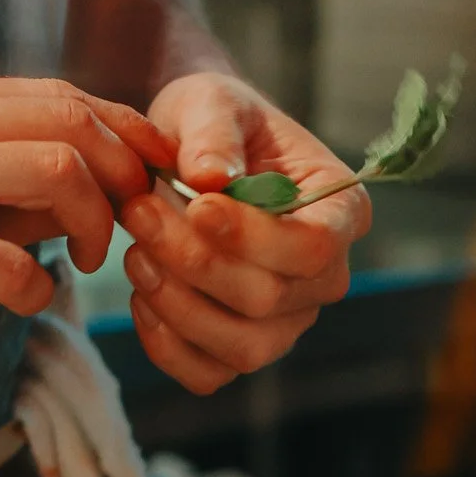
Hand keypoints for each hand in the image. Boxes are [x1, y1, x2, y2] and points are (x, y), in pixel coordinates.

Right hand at [0, 73, 172, 400]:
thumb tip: (123, 177)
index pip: (60, 95)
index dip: (127, 134)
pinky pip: (10, 258)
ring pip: (54, 169)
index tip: (159, 178)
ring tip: (83, 262)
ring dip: (92, 225)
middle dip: (122, 177)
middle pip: (68, 119)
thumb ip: (30, 188)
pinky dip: (37, 287)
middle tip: (127, 230)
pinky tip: (25, 299)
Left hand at [122, 71, 369, 395]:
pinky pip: (209, 374)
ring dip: (177, 305)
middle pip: (270, 299)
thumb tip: (209, 176)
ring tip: (135, 252)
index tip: (198, 206)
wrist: (183, 154)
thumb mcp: (212, 102)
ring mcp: (285, 320)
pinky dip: (167, 345)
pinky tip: (141, 296)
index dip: (254, 238)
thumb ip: (214, 131)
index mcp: (341, 210)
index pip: (316, 247)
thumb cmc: (212, 125)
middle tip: (138, 211)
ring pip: (243, 347)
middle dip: (195, 261)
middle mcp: (324, 277)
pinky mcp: (240, 347)